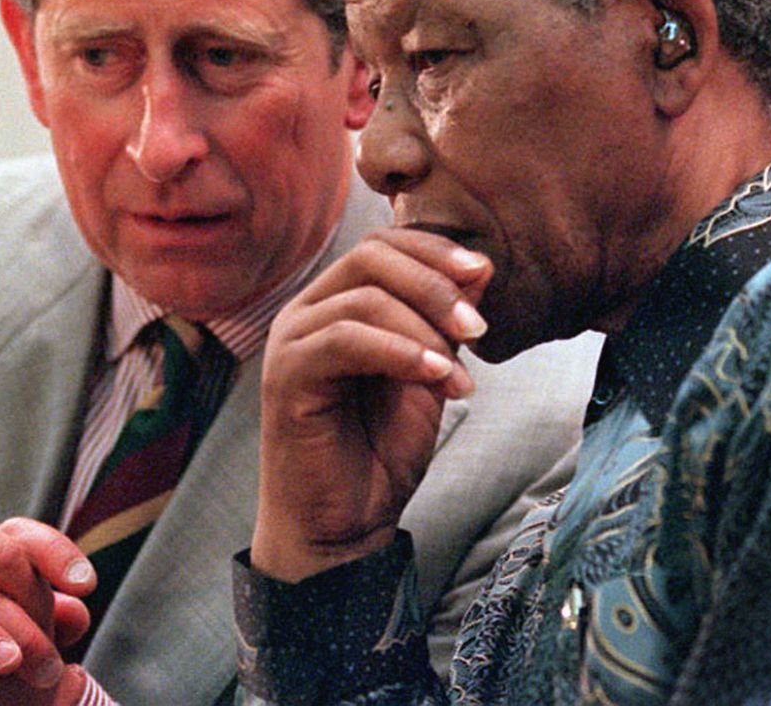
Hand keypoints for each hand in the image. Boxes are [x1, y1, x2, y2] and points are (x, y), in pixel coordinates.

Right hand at [252, 227, 491, 580]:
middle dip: (435, 283)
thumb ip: (445, 324)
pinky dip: (399, 352)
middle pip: (371, 256)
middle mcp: (307, 311)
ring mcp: (292, 340)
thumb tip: (480, 269)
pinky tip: (435, 377)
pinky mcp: (286, 374)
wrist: (345, 525)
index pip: (383, 244)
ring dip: (425, 330)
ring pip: (364, 297)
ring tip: (458, 377)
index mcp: (337, 301)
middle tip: (479, 326)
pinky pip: (345, 339)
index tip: (484, 273)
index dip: (434, 249)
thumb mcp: (430, 373)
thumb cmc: (381, 449)